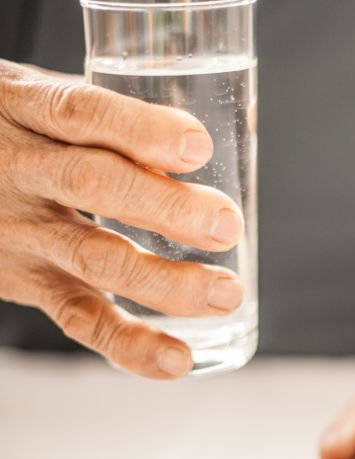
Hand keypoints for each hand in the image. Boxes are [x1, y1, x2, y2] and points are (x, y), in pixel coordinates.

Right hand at [0, 60, 243, 377]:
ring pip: (92, 258)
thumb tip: (229, 129)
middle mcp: (18, 170)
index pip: (77, 113)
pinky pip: (78, 318)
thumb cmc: (10, 130)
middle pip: (91, 186)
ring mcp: (20, 233)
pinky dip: (130, 344)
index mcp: (22, 107)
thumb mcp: (32, 99)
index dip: (138, 130)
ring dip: (165, 282)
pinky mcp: (25, 283)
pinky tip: (176, 359)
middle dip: (166, 209)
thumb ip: (104, 116)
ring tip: (224, 293)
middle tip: (226, 224)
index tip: (198, 147)